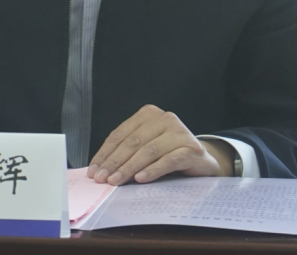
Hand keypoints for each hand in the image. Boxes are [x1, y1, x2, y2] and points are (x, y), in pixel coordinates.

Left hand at [87, 104, 232, 184]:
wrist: (203, 160)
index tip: (94, 170)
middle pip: (133, 142)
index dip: (105, 153)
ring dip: (129, 168)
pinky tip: (141, 179)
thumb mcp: (146, 147)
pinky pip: (168, 160)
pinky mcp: (191, 148)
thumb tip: (100, 168)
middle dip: (114, 162)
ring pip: (148, 151)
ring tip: (116, 181)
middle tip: (102, 178)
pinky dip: (153, 170)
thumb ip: (127, 152)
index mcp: (148, 114)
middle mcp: (164, 118)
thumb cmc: (169, 153)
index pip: (121, 134)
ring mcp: (179, 132)